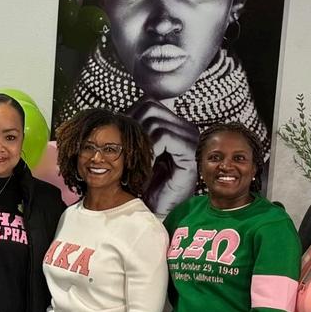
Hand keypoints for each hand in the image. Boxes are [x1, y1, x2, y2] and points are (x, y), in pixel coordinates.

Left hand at [127, 99, 199, 214]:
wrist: (160, 208)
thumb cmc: (147, 183)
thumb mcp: (139, 152)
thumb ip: (136, 132)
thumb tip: (121, 112)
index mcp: (173, 125)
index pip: (149, 103)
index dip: (130, 115)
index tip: (120, 136)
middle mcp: (184, 127)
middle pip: (150, 107)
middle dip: (133, 126)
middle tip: (126, 148)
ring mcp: (190, 138)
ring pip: (156, 121)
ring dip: (140, 141)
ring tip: (137, 159)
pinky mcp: (190, 152)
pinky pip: (165, 137)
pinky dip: (150, 150)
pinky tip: (146, 166)